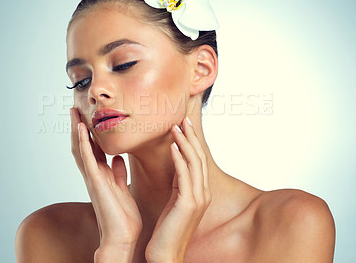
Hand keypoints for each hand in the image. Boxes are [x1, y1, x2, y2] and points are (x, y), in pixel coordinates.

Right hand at [70, 107, 142, 256]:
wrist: (122, 236)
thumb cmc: (122, 216)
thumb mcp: (122, 188)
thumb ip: (118, 173)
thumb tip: (118, 158)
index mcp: (101, 175)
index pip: (93, 150)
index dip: (89, 134)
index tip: (87, 118)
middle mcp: (94, 174)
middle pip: (83, 146)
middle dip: (78, 128)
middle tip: (74, 110)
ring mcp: (92, 178)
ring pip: (81, 149)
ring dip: (76, 130)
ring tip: (74, 113)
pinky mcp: (95, 182)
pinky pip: (87, 159)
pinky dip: (82, 143)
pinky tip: (80, 129)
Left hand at [145, 117, 211, 262]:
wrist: (165, 255)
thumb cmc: (166, 230)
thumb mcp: (173, 202)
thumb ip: (177, 183)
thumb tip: (173, 165)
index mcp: (199, 192)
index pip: (197, 160)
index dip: (191, 142)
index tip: (184, 125)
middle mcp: (202, 193)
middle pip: (199, 157)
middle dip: (191, 137)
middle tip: (183, 119)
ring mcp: (198, 198)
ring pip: (194, 163)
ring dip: (185, 143)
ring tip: (176, 127)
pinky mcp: (188, 204)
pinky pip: (184, 176)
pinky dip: (179, 159)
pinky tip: (173, 147)